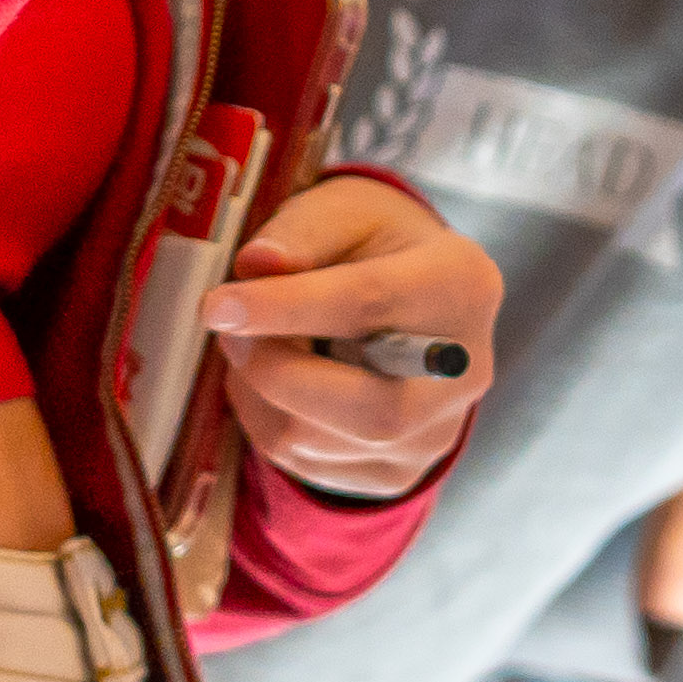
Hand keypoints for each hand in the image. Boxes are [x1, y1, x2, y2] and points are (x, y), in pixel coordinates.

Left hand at [205, 174, 501, 498]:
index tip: (217, 306)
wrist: (410, 298)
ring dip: (261, 396)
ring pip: (324, 442)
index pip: (371, 305)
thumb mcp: (344, 211)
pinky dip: (268, 422)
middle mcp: (465, 371)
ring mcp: (438, 431)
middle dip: (277, 374)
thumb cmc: (372, 244)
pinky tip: (275, 381)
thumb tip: (256, 265)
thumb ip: (302, 232)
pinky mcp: (400, 471)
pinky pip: (311, 465)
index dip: (286, 307)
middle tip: (229, 334)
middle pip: (370, 407)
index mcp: (464, 284)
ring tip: (253, 346)